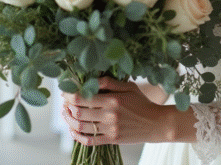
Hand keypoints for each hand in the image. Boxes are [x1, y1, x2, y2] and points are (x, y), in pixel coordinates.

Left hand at [61, 76, 189, 145]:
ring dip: (69, 121)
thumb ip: (110, 82)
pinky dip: (77, 136)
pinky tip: (73, 130)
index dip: (71, 95)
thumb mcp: (129, 87)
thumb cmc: (142, 102)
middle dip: (68, 107)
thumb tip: (92, 79)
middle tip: (65, 103)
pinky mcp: (111, 140)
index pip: (84, 97)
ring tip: (67, 115)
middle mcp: (109, 115)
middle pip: (79, 112)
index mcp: (113, 100)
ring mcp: (110, 129)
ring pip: (81, 127)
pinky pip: (89, 141)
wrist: (156, 123)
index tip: (67, 92)